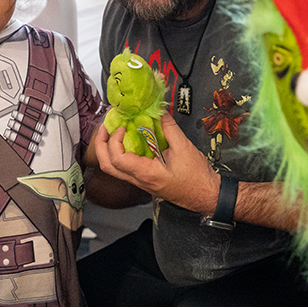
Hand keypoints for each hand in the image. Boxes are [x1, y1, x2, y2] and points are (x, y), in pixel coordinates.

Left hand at [94, 113, 219, 214]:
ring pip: (114, 168)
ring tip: (114, 129)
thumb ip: (168, 127)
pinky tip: (129, 138)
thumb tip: (158, 110)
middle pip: (107, 165)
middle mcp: (139, 180)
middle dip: (101, 143)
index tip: (122, 126)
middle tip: (106, 125)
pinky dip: (122, 151)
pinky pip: (125, 166)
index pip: (117, 159)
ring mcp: (140, 181)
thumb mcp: (184, 147)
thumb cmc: (197, 177)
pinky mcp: (145, 179)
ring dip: (109, 148)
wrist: (206, 195)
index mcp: (146, 174)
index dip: (114, 140)